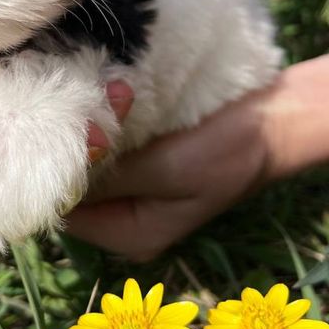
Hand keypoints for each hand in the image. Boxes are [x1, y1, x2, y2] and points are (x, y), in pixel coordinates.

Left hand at [65, 85, 281, 261]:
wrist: (273, 123)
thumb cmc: (225, 150)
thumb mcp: (165, 168)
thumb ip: (110, 177)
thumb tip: (54, 177)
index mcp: (131, 236)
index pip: (67, 213)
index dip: (58, 173)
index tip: (68, 128)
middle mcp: (126, 221)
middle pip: (76, 186)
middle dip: (79, 144)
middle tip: (92, 101)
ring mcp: (135, 192)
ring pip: (92, 162)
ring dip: (95, 126)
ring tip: (115, 92)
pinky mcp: (143, 165)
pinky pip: (110, 148)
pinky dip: (109, 122)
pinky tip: (119, 93)